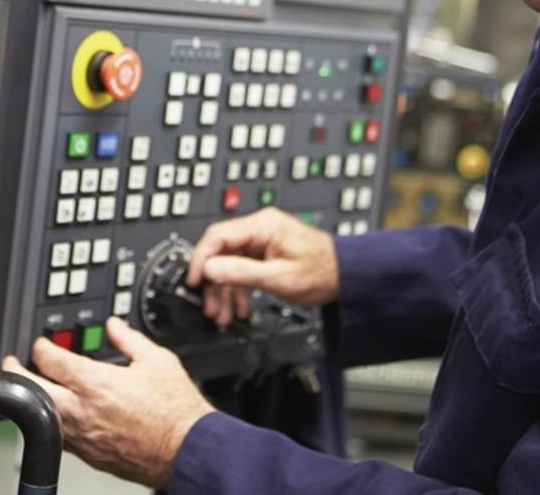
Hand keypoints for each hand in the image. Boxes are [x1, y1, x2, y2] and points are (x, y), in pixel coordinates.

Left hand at [2, 317, 213, 488]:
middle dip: (18, 373)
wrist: (186, 449)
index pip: (53, 360)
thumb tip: (115, 326)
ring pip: (43, 416)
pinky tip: (57, 415)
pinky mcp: (89, 455)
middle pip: (34, 389)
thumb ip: (130, 340)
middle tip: (13, 364)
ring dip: (33, 399)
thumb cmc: (176, 411)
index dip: (42, 347)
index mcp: (97, 383)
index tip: (41, 343)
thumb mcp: (157, 361)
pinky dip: (53, 422)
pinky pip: (60, 437)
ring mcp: (83, 436)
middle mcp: (83, 411)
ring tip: (31, 388)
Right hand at [186, 206, 339, 327]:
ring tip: (223, 314)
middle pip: (220, 252)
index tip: (193, 281)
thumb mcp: (277, 277)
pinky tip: (239, 307)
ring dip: (224, 290)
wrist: (346, 276)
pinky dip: (238, 288)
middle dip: (213, 282)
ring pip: (229, 263)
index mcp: (262, 225)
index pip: (216, 236)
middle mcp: (259, 228)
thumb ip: (241, 272)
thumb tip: (209, 269)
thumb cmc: (322, 272)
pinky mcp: (265, 252)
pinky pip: (241, 267)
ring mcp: (262, 240)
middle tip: (210, 306)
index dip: (200, 260)